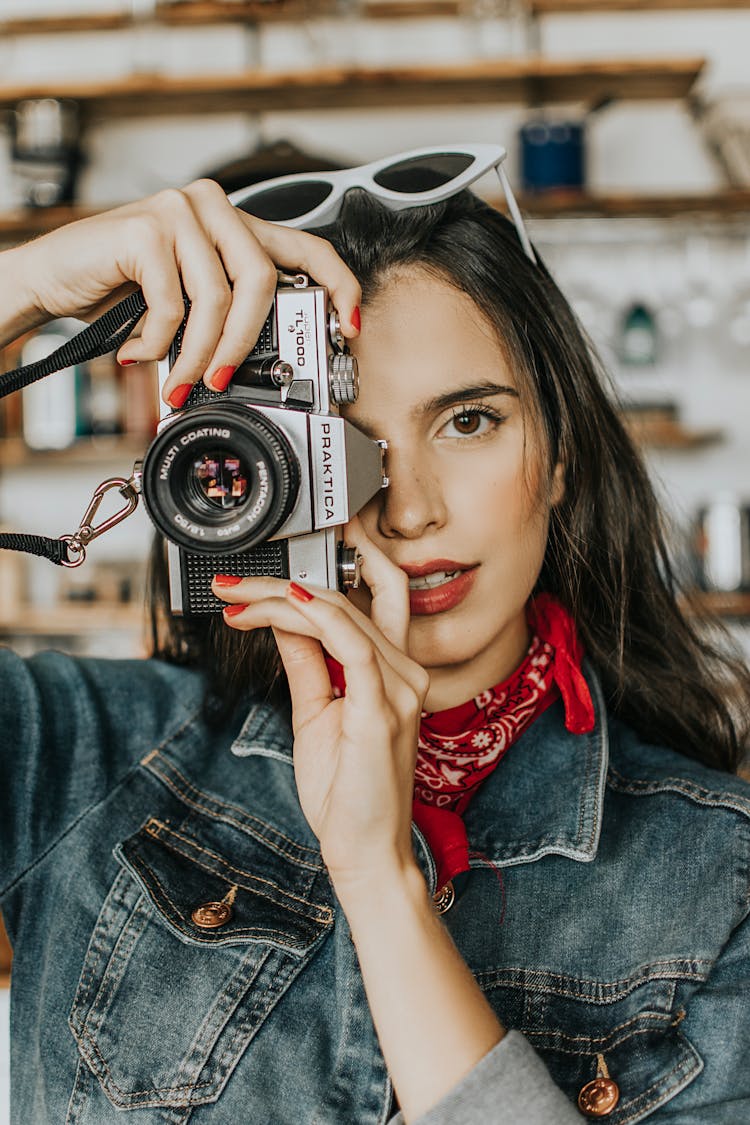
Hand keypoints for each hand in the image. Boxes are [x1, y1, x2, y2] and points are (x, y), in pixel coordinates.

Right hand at [4, 179, 360, 403]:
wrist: (52, 279)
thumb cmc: (122, 292)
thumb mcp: (189, 302)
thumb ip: (229, 312)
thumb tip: (278, 353)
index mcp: (234, 223)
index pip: (305, 247)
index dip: (338, 285)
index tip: (350, 325)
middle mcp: (213, 206)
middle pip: (261, 282)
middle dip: (243, 344)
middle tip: (224, 379)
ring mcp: (180, 210)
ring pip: (216, 300)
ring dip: (196, 354)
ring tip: (177, 379)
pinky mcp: (146, 228)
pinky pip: (173, 305)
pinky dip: (156, 342)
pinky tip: (139, 348)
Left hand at [212, 517, 428, 891]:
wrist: (365, 850)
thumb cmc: (347, 792)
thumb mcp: (314, 712)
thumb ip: (305, 662)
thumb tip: (281, 620)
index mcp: (392, 672)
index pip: (353, 603)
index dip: (303, 583)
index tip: (245, 590)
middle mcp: (404, 673)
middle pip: (343, 600)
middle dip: (280, 583)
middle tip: (231, 584)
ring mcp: (398, 689)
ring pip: (340, 615)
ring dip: (280, 599)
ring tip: (237, 599)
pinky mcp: (382, 711)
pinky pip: (353, 648)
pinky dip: (319, 618)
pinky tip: (284, 603)